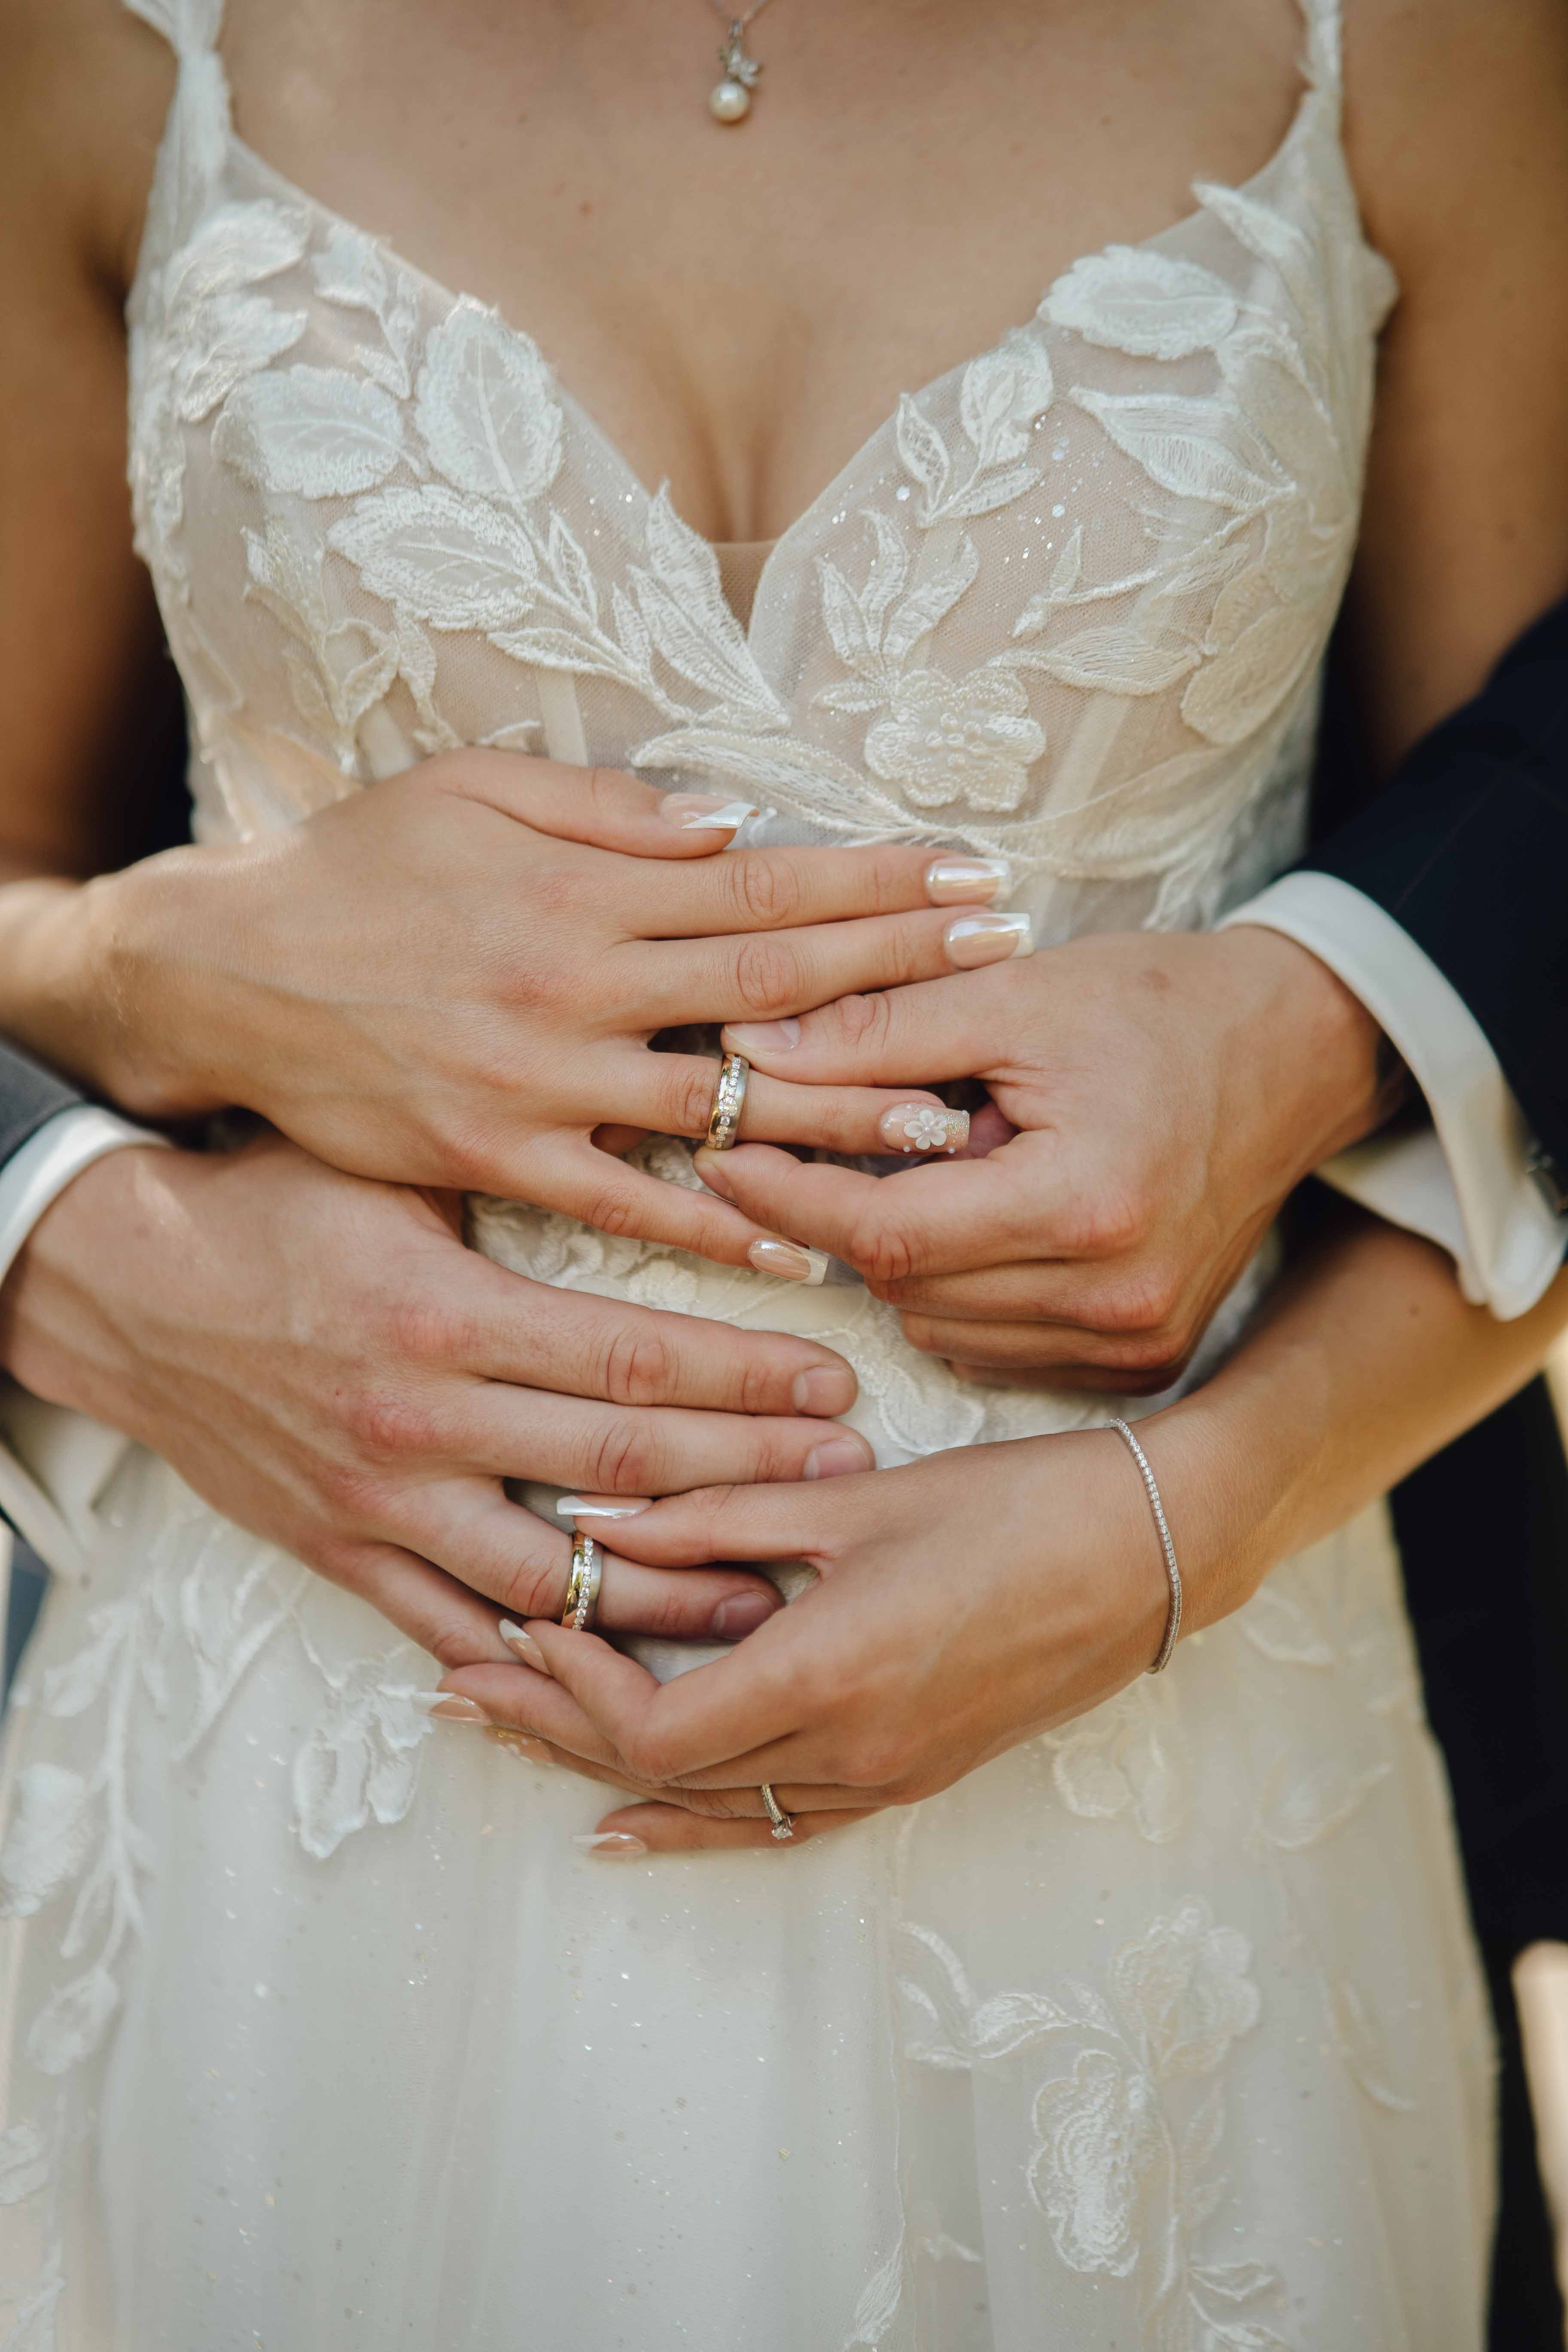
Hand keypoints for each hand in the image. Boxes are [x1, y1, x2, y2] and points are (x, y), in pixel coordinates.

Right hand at [0, 1131, 878, 1669]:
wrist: (123, 1286)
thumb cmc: (273, 1208)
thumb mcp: (401, 1171)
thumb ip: (524, 1185)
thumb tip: (666, 1157)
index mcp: (448, 1316)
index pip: (635, 1362)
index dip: (749, 1379)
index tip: (835, 1384)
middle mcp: (420, 1420)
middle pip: (621, 1470)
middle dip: (748, 1480)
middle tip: (846, 1486)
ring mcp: (377, 1502)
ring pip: (552, 1578)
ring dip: (667, 1596)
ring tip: (763, 1599)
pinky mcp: (338, 1553)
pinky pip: (449, 1629)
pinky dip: (531, 1662)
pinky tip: (612, 1674)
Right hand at [31, 753, 1011, 1265]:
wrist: (225, 972)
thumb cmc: (355, 868)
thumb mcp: (468, 790)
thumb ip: (604, 810)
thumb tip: (729, 822)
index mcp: (579, 892)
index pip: (764, 886)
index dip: (877, 883)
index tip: (976, 878)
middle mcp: (574, 986)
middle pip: (769, 986)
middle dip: (901, 973)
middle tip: (1012, 971)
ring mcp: (538, 1083)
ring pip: (717, 1105)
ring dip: (842, 1113)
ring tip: (956, 1120)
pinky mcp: (497, 1159)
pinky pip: (627, 1205)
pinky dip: (716, 1225)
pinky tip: (802, 1242)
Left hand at [433, 1411, 1240, 1853]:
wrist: (1147, 1553)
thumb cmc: (1014, 1505)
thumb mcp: (853, 1498)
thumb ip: (717, 1514)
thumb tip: (593, 1522)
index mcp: (825, 1679)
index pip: (651, 1729)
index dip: (570, 1689)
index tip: (519, 1624)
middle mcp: (846, 1753)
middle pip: (658, 1778)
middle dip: (552, 1731)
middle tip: (463, 1688)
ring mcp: (881, 1777)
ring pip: (710, 1807)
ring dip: (603, 1773)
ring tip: (515, 1738)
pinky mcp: (908, 1775)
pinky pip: (776, 1822)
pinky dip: (694, 1820)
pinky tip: (634, 1823)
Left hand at [700, 924, 1392, 1386]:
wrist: (1296, 1053)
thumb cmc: (1160, 1006)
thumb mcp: (1017, 992)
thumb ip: (879, 1030)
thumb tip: (747, 1058)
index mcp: (1087, 1204)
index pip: (885, 1230)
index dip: (789, 1192)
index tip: (723, 1151)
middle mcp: (1115, 1298)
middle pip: (905, 1284)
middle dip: (841, 1214)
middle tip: (806, 1143)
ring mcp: (1135, 1341)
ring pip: (940, 1323)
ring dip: (901, 1255)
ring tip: (931, 1167)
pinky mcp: (1143, 1359)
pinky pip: (995, 1345)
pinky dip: (961, 1291)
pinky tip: (982, 1218)